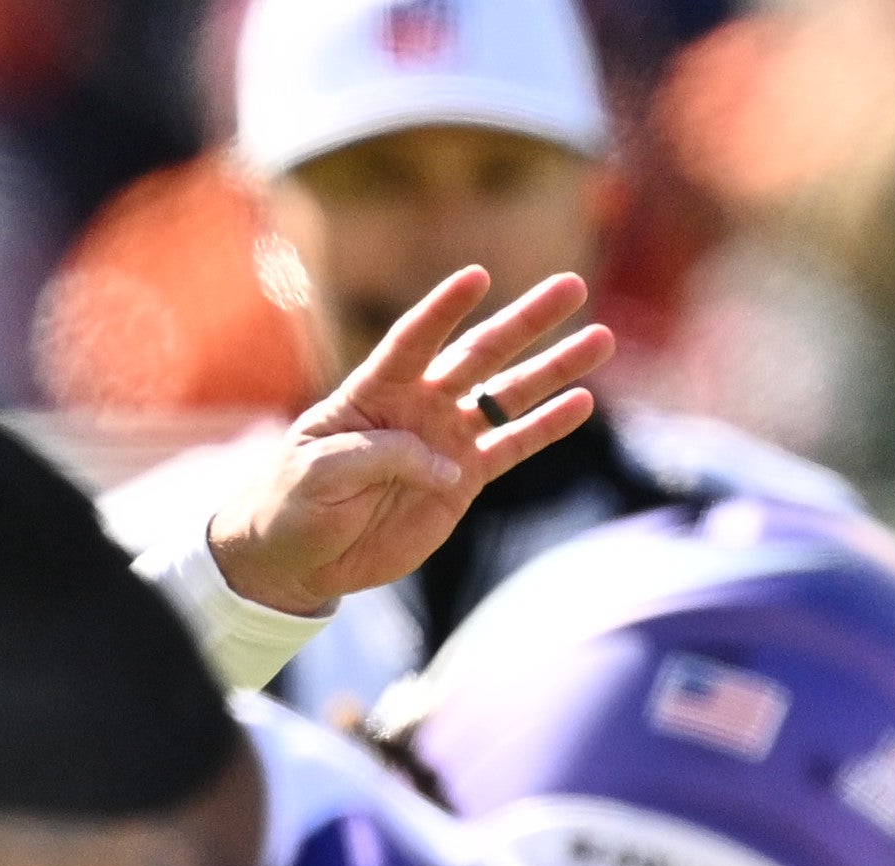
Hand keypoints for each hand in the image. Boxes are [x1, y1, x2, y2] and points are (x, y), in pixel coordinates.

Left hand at [203, 265, 613, 619]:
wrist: (296, 559)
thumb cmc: (293, 506)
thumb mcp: (318, 474)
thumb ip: (379, 455)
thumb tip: (445, 463)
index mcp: (372, 391)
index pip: (411, 340)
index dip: (441, 311)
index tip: (475, 277)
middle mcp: (417, 404)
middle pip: (479, 354)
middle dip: (526, 320)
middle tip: (571, 286)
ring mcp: (444, 439)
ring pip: (507, 395)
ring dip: (554, 367)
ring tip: (601, 338)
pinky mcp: (462, 479)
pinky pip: (512, 446)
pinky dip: (546, 427)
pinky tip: (581, 402)